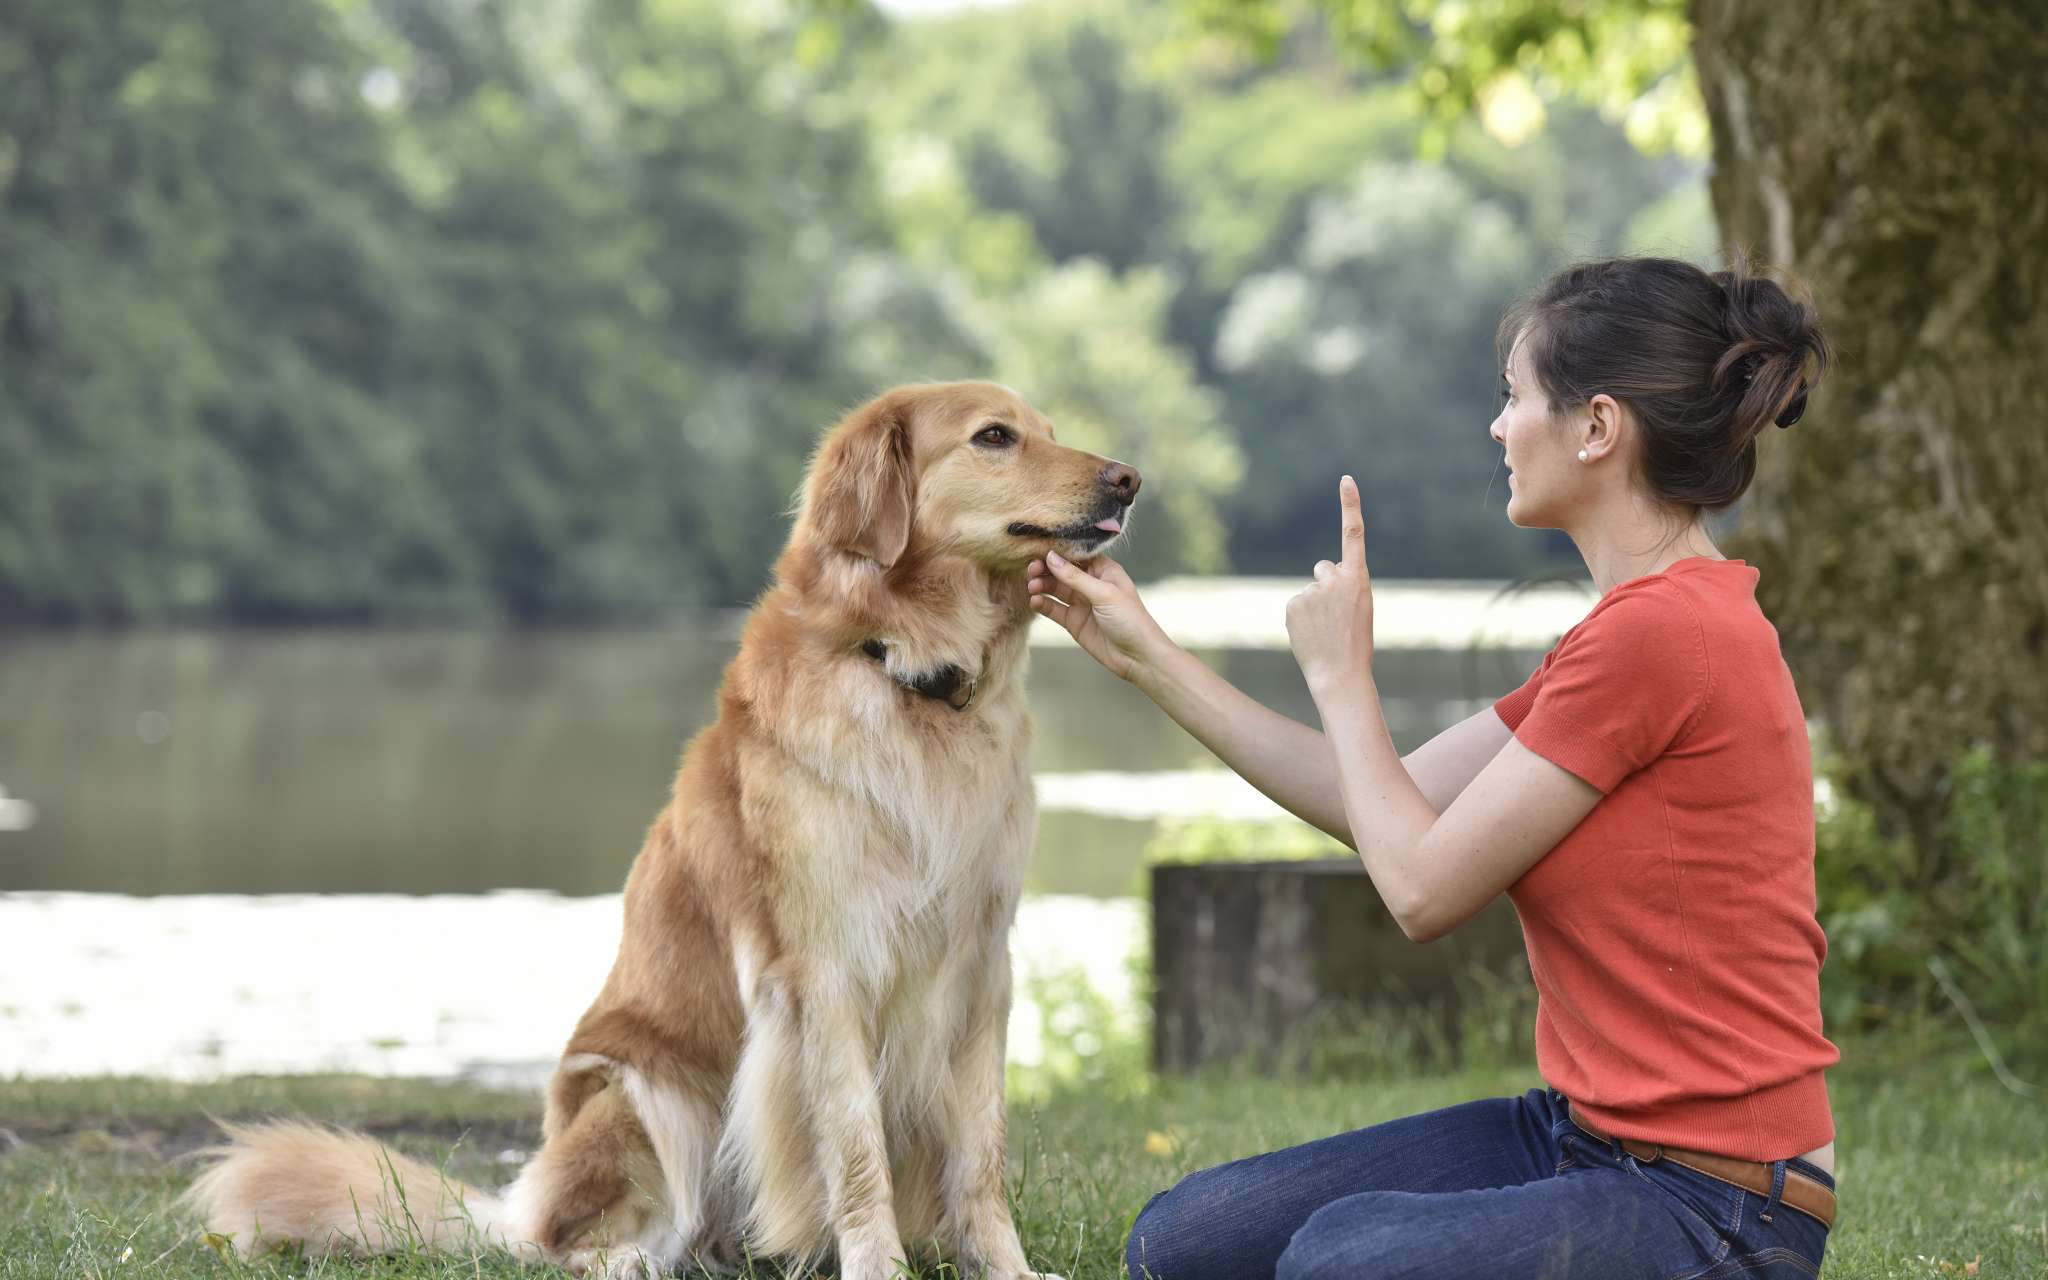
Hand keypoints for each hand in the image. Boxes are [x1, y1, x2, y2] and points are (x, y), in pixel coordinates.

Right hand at [1026, 552, 1168, 683]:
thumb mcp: (1103, 593)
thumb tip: (1051, 557)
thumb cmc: (1130, 620)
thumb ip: (1075, 576)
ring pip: (1055, 588)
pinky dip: (1043, 603)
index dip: (1058, 551)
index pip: (1076, 555)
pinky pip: (1054, 608)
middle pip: (1062, 570)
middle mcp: (1091, 584)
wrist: (1138, 656)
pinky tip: (1035, 601)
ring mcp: (1081, 603)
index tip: (1038, 549)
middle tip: (1032, 569)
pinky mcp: (1074, 621)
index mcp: (1104, 570)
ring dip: (1042, 585)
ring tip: (1032, 586)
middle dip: (1046, 568)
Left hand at [1285, 475, 1374, 688]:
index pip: (1353, 534)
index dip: (1350, 505)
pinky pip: (1295, 604)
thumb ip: (1343, 585)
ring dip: (1314, 605)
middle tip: (1335, 614)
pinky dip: (1300, 618)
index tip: (1346, 479)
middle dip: (1326, 585)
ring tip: (1324, 630)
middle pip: (1323, 568)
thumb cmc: (1355, 643)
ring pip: (1310, 589)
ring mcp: (1312, 590)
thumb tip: (1319, 575)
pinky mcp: (1293, 603)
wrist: (1340, 673)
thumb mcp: (1359, 608)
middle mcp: (1335, 579)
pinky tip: (1311, 634)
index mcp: (1359, 578)